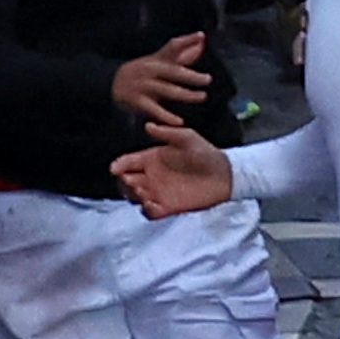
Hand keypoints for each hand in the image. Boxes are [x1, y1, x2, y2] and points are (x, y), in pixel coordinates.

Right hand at [108, 34, 211, 124]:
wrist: (110, 82)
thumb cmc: (144, 71)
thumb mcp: (160, 60)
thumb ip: (183, 54)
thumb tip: (202, 41)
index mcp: (158, 59)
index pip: (172, 46)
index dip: (187, 40)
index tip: (201, 36)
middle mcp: (151, 70)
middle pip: (173, 71)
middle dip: (191, 75)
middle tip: (207, 79)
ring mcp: (143, 85)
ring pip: (167, 90)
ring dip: (185, 94)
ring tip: (202, 96)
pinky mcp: (137, 100)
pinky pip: (153, 109)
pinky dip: (166, 116)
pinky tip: (178, 121)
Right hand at [113, 119, 234, 214]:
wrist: (224, 174)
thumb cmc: (205, 153)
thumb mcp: (187, 138)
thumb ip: (168, 133)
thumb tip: (149, 126)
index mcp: (152, 158)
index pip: (129, 162)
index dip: (120, 165)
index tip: (115, 168)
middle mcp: (151, 176)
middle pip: (126, 182)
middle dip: (124, 183)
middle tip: (131, 181)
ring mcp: (158, 192)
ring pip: (135, 197)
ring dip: (134, 196)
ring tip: (143, 192)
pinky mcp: (167, 207)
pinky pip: (150, 212)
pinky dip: (147, 210)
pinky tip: (152, 204)